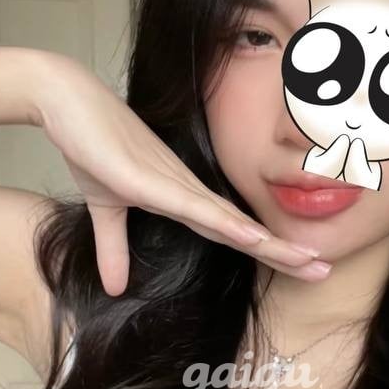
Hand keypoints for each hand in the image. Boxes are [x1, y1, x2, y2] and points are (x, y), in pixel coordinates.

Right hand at [32, 57, 329, 295]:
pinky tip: (252, 236)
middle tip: (323, 270)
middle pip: (243, 229)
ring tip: (305, 261)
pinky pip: (193, 206)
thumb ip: (113, 247)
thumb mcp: (104, 208)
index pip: (232, 231)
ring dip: (268, 242)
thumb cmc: (90, 144)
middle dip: (283, 251)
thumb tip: (115, 287)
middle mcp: (187, 189)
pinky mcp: (148, 180)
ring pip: (229, 220)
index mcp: (181, 197)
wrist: (65, 101)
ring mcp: (171, 182)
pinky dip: (225, 223)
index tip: (301, 266)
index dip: (267, 250)